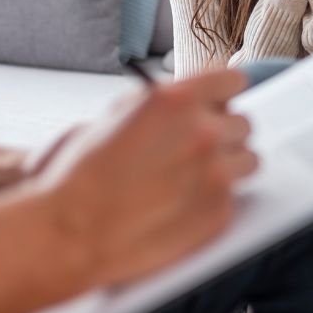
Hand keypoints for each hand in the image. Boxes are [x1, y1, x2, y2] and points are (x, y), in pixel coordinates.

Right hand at [37, 69, 255, 287]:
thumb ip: (161, 103)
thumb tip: (185, 101)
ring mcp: (216, 174)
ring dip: (227, 166)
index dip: (223, 94)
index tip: (221, 103)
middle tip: (197, 149)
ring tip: (194, 179)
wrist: (65, 231)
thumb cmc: (77, 176)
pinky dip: (215, 200)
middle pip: (243, 123)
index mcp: (177, 101)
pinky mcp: (219, 212)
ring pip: (248, 159)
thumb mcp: (115, 115)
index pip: (232, 81)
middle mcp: (203, 133)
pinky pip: (235, 196)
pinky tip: (183, 205)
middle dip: (222, 134)